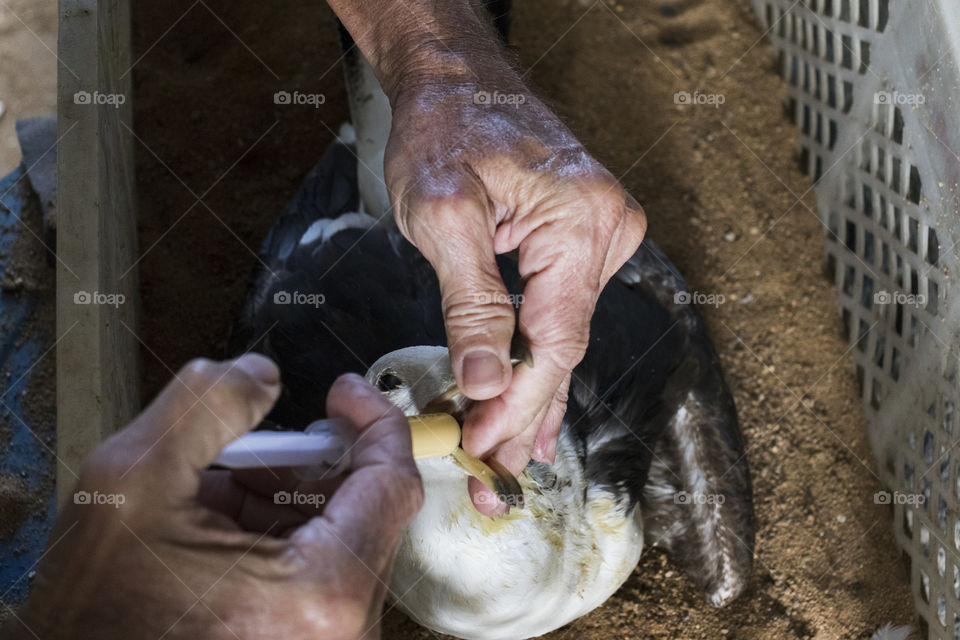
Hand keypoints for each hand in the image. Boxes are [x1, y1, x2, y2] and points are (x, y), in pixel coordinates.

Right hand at [7, 355, 422, 639]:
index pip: (392, 482)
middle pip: (364, 509)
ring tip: (223, 484)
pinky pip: (315, 569)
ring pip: (338, 537)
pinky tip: (224, 521)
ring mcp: (326, 639)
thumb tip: (262, 375)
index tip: (341, 393)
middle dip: (307, 461)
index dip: (372, 420)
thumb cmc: (97, 611)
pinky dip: (277, 531)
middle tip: (254, 444)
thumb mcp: (134, 480)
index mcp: (322, 590)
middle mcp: (340, 628)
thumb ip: (207, 405)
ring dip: (286, 494)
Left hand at [328, 0, 645, 514]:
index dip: (520, 401)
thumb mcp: (443, 215)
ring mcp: (599, 235)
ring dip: (531, 394)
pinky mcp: (579, 240)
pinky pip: (559, 311)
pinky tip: (530, 405)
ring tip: (509, 457)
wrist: (457, 77)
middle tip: (492, 474)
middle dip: (524, 413)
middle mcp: (606, 231)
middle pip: (564, 346)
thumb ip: (470, 302)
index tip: (485, 445)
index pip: (555, 339)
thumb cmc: (447, 126)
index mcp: (582, 222)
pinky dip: (536, 357)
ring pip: (562, 335)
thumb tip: (485, 378)